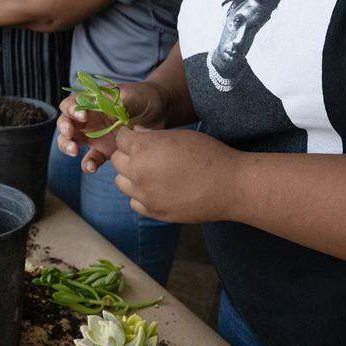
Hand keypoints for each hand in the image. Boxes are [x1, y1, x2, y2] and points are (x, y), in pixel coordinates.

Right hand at [56, 81, 168, 172]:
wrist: (160, 112)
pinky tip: (91, 169)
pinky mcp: (104, 151)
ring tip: (74, 152)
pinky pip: (91, 159)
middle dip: (64, 130)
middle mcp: (89, 118)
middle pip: (66, 123)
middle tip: (70, 136)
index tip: (82, 116)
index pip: (72, 104)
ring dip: (67, 146)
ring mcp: (95, 135)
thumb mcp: (134, 95)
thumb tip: (110, 105)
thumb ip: (121, 100)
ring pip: (72, 141)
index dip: (71, 109)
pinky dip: (88, 164)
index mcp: (92, 102)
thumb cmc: (144, 97)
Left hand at [111, 128, 241, 223]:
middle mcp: (138, 172)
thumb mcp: (178, 135)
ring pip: (121, 182)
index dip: (129, 136)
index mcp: (143, 149)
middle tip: (146, 154)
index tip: (137, 138)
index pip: (120, 139)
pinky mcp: (153, 212)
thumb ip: (152, 136)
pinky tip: (156, 189)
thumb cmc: (208, 155)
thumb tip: (136, 134)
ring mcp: (144, 195)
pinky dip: (140, 195)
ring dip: (130, 176)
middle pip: (116, 161)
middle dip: (127, 155)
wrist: (229, 186)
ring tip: (150, 173)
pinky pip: (134, 201)